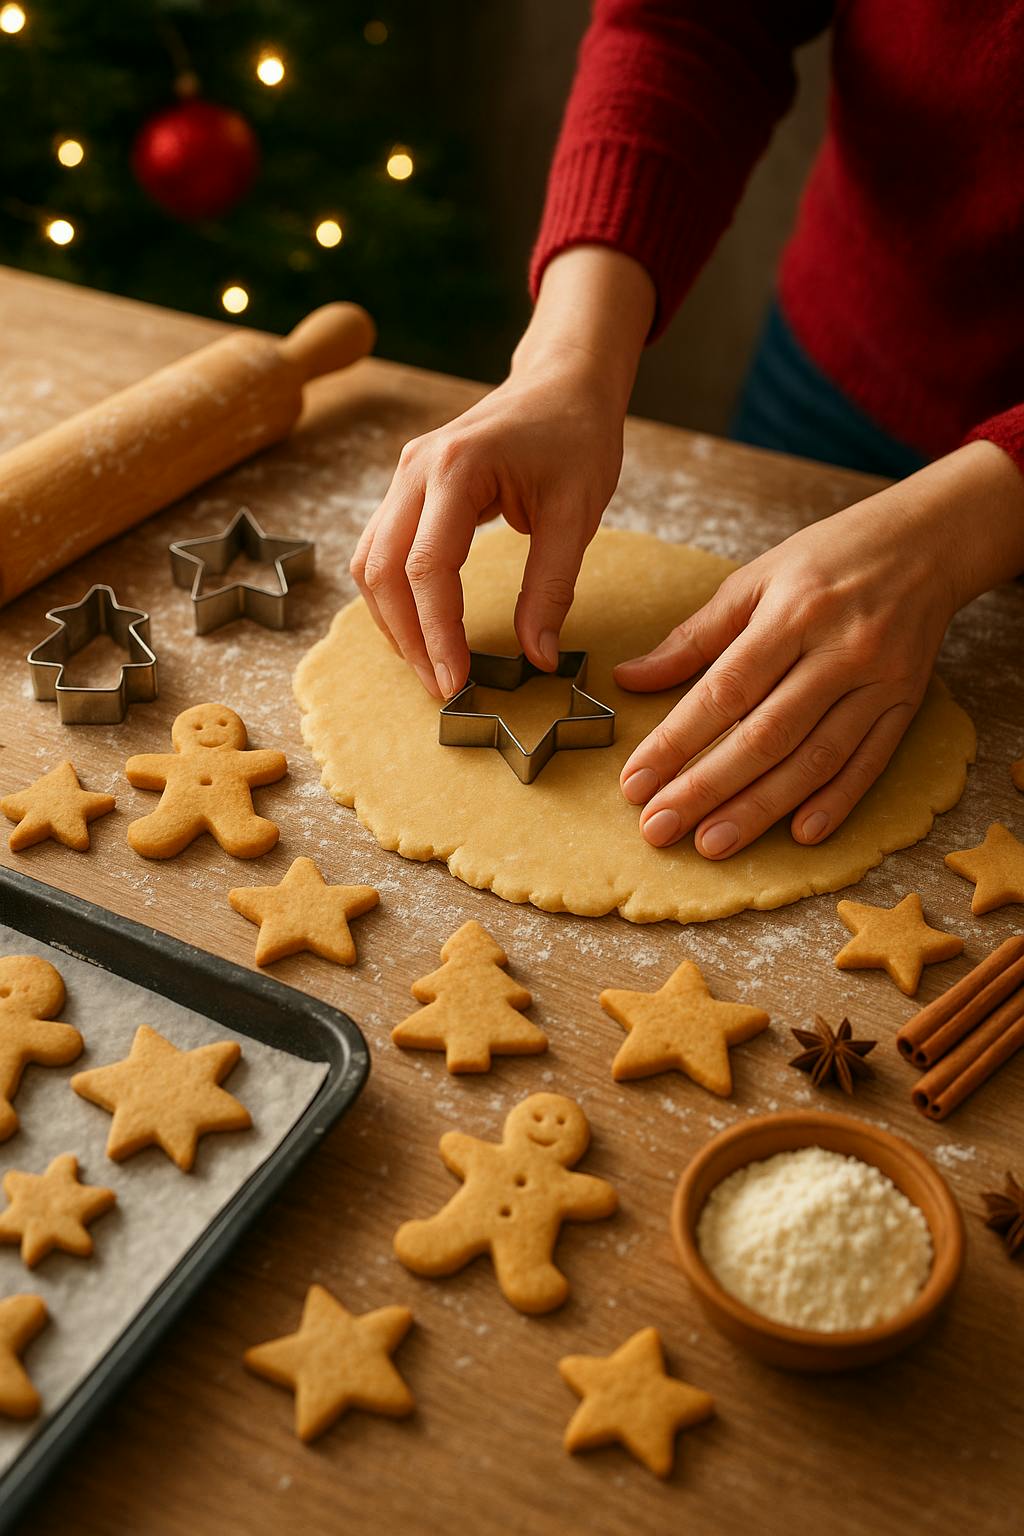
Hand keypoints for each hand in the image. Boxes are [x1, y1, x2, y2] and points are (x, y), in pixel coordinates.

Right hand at [350, 247, 654, 697]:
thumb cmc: (576, 436)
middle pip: (382, 571)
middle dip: (408, 638)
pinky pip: (382, 550)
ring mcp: (404, 476)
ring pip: (371, 564)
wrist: (563, 382)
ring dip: (394, 621)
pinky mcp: (408, 488)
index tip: (456, 682)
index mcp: (458, 469)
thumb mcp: (578, 514)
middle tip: (443, 689)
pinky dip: (395, 596)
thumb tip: (538, 658)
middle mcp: (415, 470)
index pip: (427, 568)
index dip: (437, 633)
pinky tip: (423, 629)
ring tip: (432, 667)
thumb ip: (552, 588)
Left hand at [614, 442, 1023, 857]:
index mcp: (792, 614)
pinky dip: (837, 801)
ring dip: (761, 808)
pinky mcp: (906, 704)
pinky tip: (800, 834)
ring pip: (815, 758)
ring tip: (712, 843)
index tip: (636, 782)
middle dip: (706, 788)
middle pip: (765, 735)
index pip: (724, 691)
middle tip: (660, 827)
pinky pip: (869, 762)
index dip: (676, 741)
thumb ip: (694, 637)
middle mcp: (838, 651)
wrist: (928, 542)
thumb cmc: (829, 559)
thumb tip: (631, 678)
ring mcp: (878, 682)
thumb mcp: (755, 579)